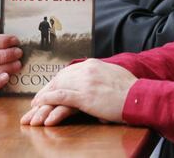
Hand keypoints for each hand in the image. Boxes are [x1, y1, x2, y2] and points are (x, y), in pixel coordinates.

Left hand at [20, 58, 136, 125]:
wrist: (140, 96)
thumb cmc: (131, 90)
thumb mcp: (114, 75)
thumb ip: (102, 75)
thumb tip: (98, 81)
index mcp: (94, 64)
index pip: (68, 71)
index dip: (56, 82)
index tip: (48, 90)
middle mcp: (87, 70)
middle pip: (59, 78)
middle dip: (46, 90)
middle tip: (36, 101)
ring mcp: (85, 82)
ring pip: (57, 87)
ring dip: (42, 98)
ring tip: (33, 108)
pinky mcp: (85, 96)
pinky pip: (60, 97)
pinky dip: (47, 100)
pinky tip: (39, 105)